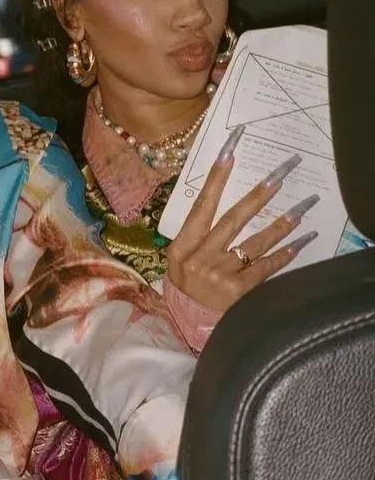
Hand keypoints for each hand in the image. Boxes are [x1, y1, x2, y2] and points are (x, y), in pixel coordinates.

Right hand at [166, 125, 320, 312]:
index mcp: (183, 245)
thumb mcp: (178, 260)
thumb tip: (214, 200)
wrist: (188, 324)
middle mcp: (201, 257)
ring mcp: (220, 274)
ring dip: (280, 224)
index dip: (216, 180)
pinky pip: (265, 268)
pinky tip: (299, 242)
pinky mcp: (239, 292)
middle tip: (278, 176)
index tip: (230, 155)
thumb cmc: (184, 287)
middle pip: (233, 219)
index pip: (202, 206)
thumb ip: (195, 235)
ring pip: (255, 243)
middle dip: (257, 195)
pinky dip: (283, 255)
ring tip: (300, 208)